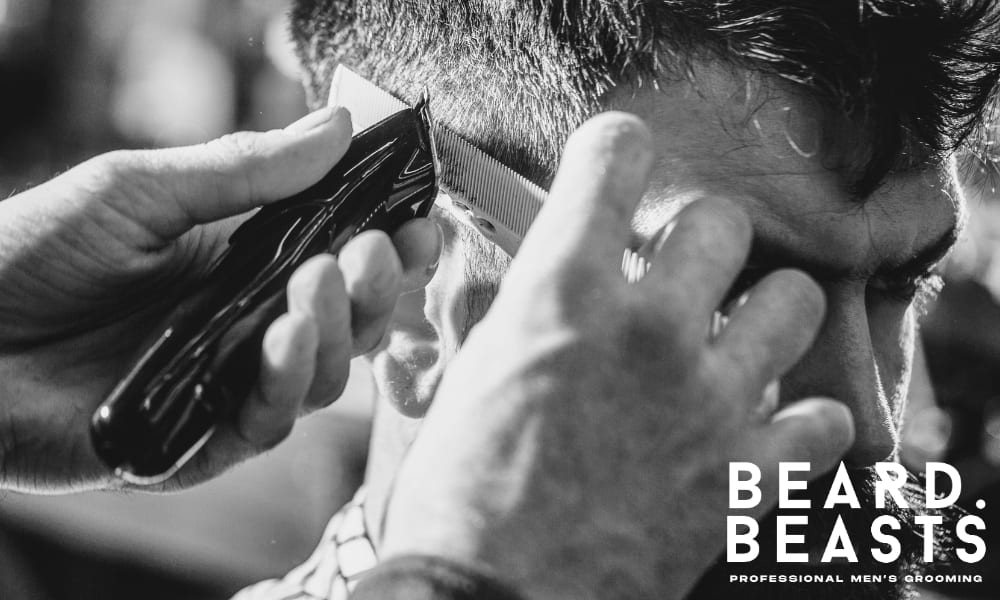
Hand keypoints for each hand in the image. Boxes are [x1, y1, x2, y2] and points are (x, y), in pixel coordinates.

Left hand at [0, 107, 440, 491]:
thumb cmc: (32, 252)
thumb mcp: (140, 192)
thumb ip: (244, 169)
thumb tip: (339, 124)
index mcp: (243, 267)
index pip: (340, 259)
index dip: (387, 244)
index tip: (416, 218)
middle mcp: (247, 330)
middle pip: (349, 324)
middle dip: (375, 289)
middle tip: (374, 251)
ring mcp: (225, 387)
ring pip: (322, 377)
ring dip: (338, 332)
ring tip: (321, 283)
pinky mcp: (196, 441)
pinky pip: (264, 424)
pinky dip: (285, 382)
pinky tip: (284, 337)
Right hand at [380, 113, 853, 598]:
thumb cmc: (458, 496)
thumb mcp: (464, 382)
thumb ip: (504, 313)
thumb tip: (517, 273)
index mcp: (561, 294)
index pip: (613, 157)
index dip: (615, 151)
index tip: (616, 166)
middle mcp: (647, 328)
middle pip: (720, 222)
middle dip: (696, 241)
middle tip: (674, 277)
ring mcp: (708, 400)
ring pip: (793, 302)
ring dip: (765, 315)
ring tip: (736, 341)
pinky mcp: (747, 475)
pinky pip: (825, 421)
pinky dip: (802, 422)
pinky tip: (770, 428)